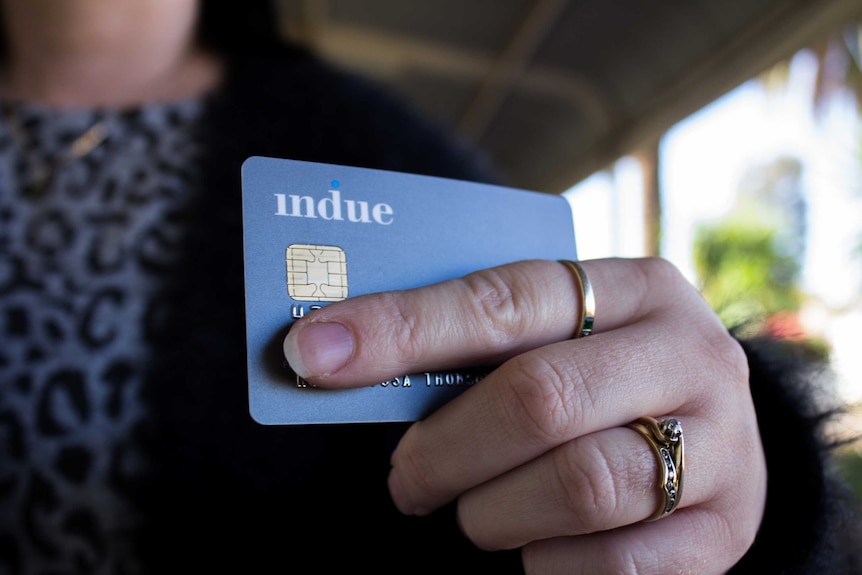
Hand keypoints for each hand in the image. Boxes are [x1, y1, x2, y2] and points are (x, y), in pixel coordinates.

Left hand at [283, 257, 766, 573]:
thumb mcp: (559, 344)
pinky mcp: (727, 532)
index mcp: (635, 287)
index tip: (313, 351)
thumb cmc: (600, 385)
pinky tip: (536, 548)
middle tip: (402, 481)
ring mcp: (723, 445)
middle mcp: (691, 354)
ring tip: (473, 514)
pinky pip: (612, 565)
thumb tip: (336, 355)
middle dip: (444, 449)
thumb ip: (477, 347)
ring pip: (578, 484)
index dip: (402, 327)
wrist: (712, 444)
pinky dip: (548, 564)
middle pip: (540, 397)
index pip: (504, 299)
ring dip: (493, 511)